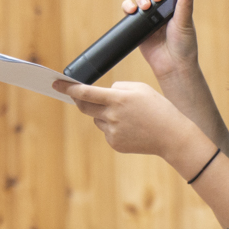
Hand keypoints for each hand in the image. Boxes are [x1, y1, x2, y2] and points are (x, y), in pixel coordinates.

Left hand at [54, 80, 199, 161]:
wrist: (171, 136)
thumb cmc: (158, 108)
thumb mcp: (140, 88)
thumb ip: (118, 88)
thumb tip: (103, 94)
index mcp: (118, 99)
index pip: (85, 92)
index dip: (69, 88)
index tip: (56, 84)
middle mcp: (112, 116)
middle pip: (84, 107)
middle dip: (79, 100)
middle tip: (78, 95)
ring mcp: (112, 132)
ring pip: (98, 119)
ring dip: (104, 114)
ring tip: (128, 115)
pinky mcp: (115, 144)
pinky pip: (107, 131)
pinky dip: (114, 127)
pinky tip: (131, 128)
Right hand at [124, 0, 198, 81]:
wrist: (172, 65)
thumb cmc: (183, 45)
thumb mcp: (185, 23)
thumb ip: (184, 4)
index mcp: (175, 1)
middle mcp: (161, 4)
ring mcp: (148, 12)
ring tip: (145, 7)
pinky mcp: (137, 23)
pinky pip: (128, 8)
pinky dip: (128, 5)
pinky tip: (133, 10)